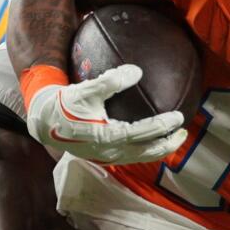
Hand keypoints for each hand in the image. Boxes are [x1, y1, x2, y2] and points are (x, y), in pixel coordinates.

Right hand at [25, 65, 186, 164]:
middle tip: (184, 132)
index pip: (142, 133)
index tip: (178, 117)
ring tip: (174, 139)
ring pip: (140, 157)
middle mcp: (109, 151)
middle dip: (167, 144)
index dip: (162, 126)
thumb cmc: (65, 104)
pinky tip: (153, 140)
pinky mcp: (104, 156)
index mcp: (106, 136)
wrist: (45, 122)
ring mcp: (107, 157)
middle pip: (146, 152)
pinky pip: (132, 156)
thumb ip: (110, 80)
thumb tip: (137, 71)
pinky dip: (146, 149)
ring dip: (159, 149)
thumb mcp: (86, 89)